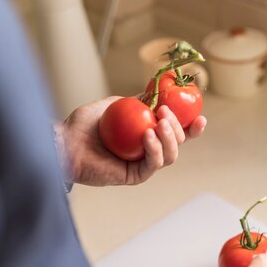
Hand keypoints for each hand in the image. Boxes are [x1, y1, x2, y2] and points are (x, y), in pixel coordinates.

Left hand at [56, 96, 206, 186]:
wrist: (65, 141)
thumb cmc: (84, 125)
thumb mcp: (114, 105)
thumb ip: (136, 101)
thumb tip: (156, 91)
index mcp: (146, 136)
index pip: (175, 132)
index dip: (191, 127)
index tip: (200, 115)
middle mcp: (147, 152)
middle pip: (177, 144)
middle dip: (179, 128)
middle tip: (167, 112)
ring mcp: (141, 165)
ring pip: (170, 156)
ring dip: (170, 138)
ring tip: (160, 122)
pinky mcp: (133, 176)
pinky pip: (152, 164)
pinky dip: (154, 149)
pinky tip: (148, 135)